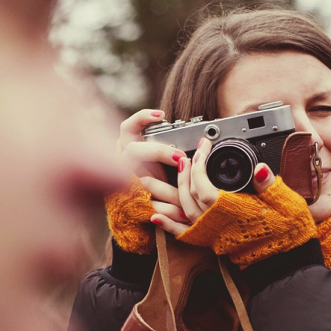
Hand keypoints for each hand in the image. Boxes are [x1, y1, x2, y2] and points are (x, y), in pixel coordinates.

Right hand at [117, 109, 189, 224]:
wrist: (148, 204)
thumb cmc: (159, 174)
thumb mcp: (164, 158)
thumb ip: (173, 148)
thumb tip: (203, 141)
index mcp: (133, 148)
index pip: (128, 127)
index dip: (141, 118)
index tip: (161, 115)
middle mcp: (127, 164)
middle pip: (135, 151)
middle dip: (159, 152)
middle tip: (181, 158)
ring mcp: (129, 183)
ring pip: (146, 183)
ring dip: (169, 191)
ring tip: (189, 196)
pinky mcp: (136, 203)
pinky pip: (151, 207)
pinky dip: (168, 211)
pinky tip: (183, 214)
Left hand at [150, 137, 276, 235]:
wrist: (287, 262)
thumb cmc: (288, 232)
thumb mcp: (285, 202)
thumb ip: (269, 184)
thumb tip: (260, 168)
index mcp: (232, 211)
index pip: (204, 185)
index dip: (200, 163)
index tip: (204, 147)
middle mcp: (216, 224)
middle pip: (190, 195)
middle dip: (187, 172)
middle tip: (191, 154)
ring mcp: (212, 235)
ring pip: (184, 210)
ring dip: (177, 188)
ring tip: (179, 171)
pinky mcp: (212, 242)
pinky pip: (184, 233)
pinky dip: (169, 224)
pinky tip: (156, 215)